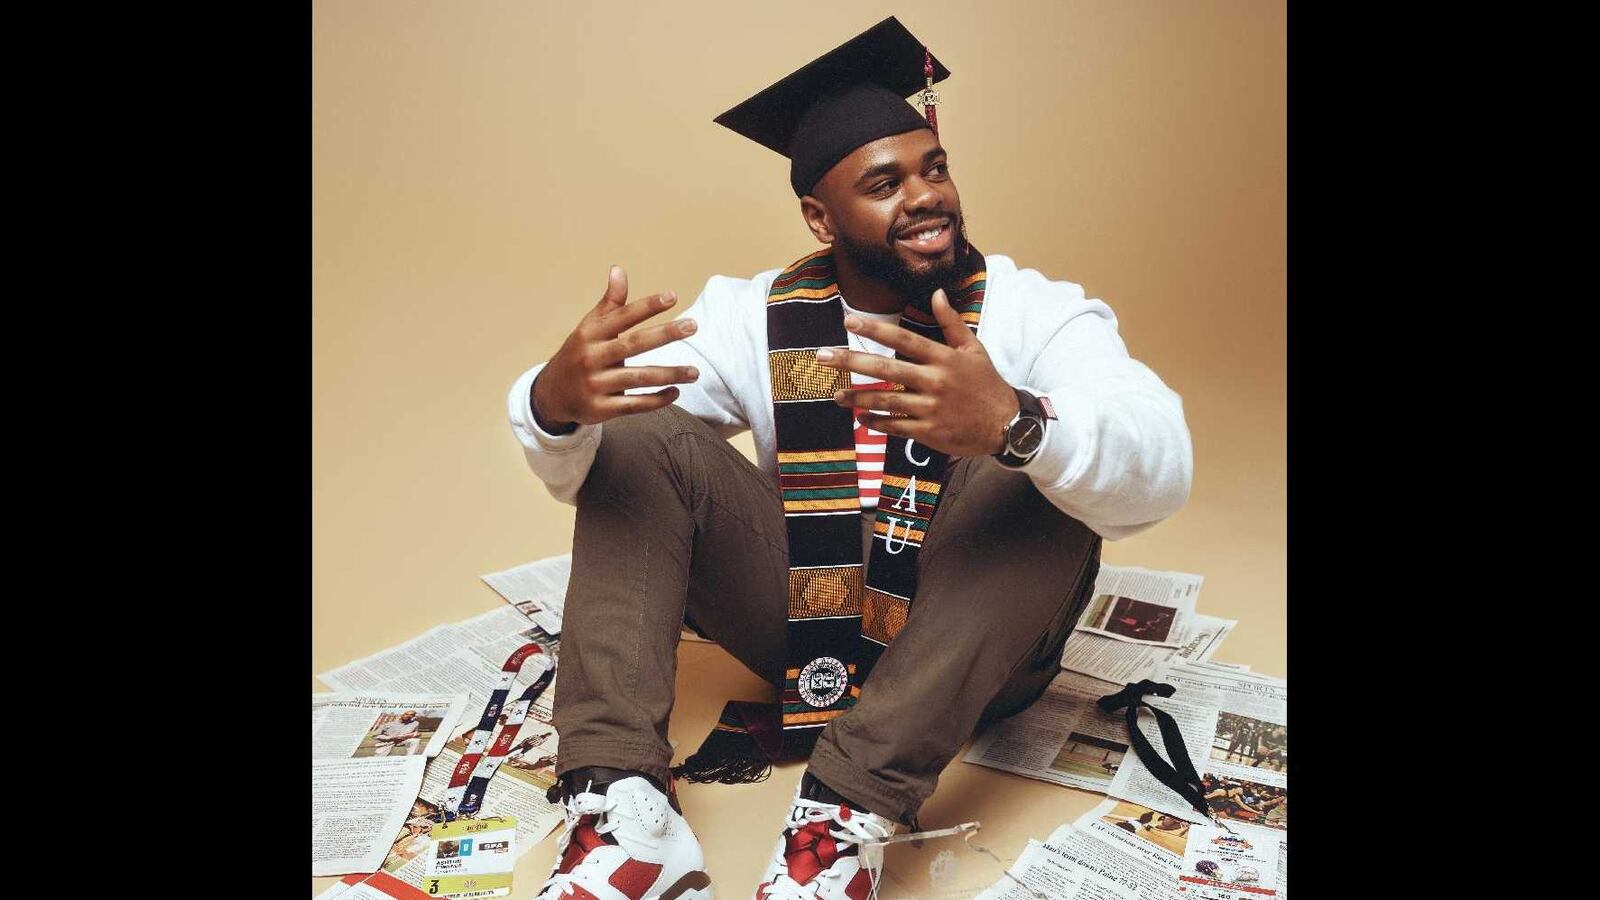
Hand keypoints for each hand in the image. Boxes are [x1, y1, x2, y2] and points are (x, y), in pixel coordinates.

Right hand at [532, 266, 701, 427]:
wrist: (551, 395)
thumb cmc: (578, 354)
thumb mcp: (589, 328)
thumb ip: (609, 303)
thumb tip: (618, 269)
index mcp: (590, 334)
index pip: (622, 316)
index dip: (647, 306)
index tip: (673, 296)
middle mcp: (591, 358)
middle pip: (633, 344)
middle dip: (665, 334)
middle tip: (692, 326)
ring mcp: (595, 385)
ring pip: (639, 378)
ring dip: (669, 374)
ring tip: (694, 372)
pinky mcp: (600, 409)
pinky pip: (634, 405)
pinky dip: (657, 400)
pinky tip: (675, 393)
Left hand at [816, 289, 1019, 457]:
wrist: (1006, 424)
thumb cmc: (987, 383)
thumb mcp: (974, 349)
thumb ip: (951, 322)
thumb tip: (937, 293)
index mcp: (943, 358)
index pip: (903, 339)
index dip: (874, 329)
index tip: (848, 321)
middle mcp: (934, 382)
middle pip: (886, 369)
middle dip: (851, 362)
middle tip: (822, 357)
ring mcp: (930, 409)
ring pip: (886, 401)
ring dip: (858, 398)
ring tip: (836, 395)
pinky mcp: (929, 432)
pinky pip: (896, 427)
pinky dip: (877, 423)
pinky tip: (861, 417)